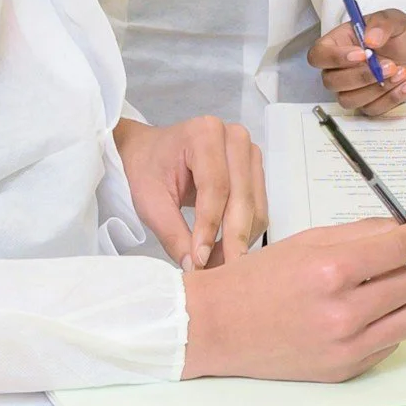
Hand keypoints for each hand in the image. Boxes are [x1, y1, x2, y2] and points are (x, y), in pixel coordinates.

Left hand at [114, 114, 264, 270]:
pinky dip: (244, 233)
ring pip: (255, 207)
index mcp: (205, 134)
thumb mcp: (149, 200)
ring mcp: (249, 154)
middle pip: (242, 197)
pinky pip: (258, 209)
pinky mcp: (255, 171)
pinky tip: (225, 249)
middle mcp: (235, 138)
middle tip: (218, 272)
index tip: (200, 259)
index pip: (215, 187)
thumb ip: (172, 232)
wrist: (151, 152)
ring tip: (217, 264)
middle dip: (231, 239)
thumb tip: (194, 267)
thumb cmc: (148, 169)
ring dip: (240, 240)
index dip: (209, 227)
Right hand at [181, 215, 405, 380]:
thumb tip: (405, 226)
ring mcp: (346, 346)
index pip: (400, 246)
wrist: (217, 327)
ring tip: (365, 295)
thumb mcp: (306, 241)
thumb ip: (360, 233)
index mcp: (331, 269)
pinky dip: (381, 327)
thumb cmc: (257, 280)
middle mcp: (343, 311)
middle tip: (369, 266)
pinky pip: (390, 343)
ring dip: (396, 300)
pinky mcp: (345, 371)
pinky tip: (351, 319)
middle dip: (396, 267)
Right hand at [308, 8, 405, 115]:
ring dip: (377, 88)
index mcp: (338, 43)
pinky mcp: (369, 102)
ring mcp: (353, 88)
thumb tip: (370, 39)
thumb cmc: (399, 34)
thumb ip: (381, 24)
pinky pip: (372, 109)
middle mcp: (340, 68)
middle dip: (361, 76)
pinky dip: (391, 97)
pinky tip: (405, 82)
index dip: (335, 58)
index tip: (361, 54)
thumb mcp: (394, 19)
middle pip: (331, 82)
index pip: (318, 55)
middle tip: (389, 65)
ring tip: (399, 72)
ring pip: (349, 100)